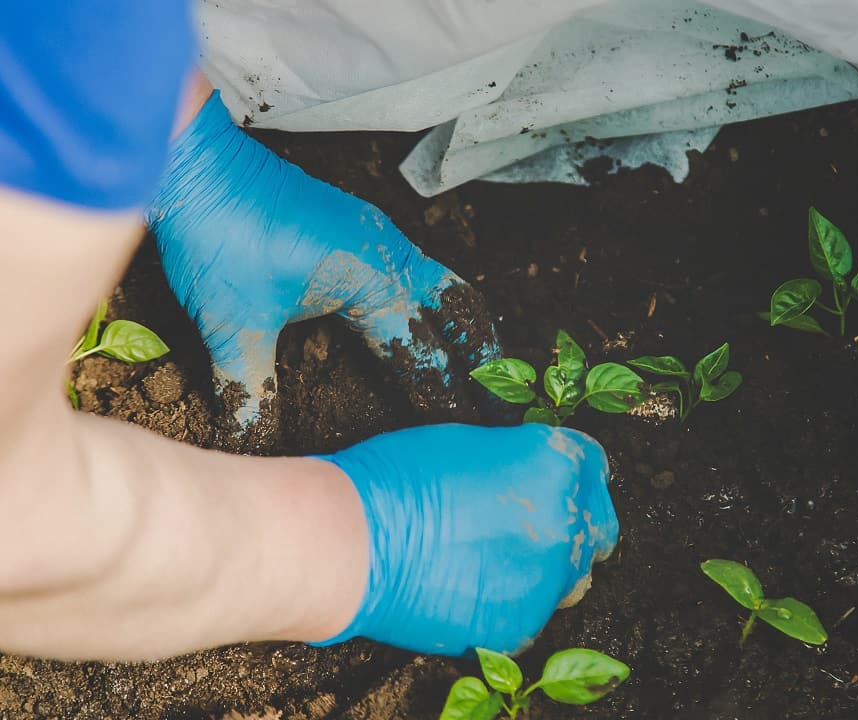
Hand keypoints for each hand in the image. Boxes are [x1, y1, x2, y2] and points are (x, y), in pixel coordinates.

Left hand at [147, 91, 498, 449]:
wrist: (196, 162)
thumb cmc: (219, 236)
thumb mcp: (232, 324)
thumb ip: (250, 390)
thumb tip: (251, 445)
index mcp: (372, 281)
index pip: (423, 353)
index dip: (444, 399)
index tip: (465, 435)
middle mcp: (390, 255)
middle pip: (459, 311)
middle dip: (480, 357)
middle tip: (498, 402)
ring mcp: (378, 235)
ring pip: (443, 284)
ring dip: (462, 325)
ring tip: (478, 365)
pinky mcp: (361, 226)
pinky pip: (419, 268)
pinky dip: (435, 302)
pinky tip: (419, 321)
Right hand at [312, 423, 617, 655]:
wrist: (352, 542)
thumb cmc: (396, 479)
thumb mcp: (470, 445)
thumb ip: (517, 463)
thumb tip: (526, 479)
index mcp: (556, 464)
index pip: (594, 467)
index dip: (572, 475)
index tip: (554, 485)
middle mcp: (566, 521)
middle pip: (598, 527)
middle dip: (573, 524)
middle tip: (530, 528)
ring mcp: (548, 579)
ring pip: (573, 577)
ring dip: (548, 568)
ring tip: (496, 561)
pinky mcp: (522, 626)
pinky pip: (533, 615)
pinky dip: (511, 604)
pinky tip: (470, 589)